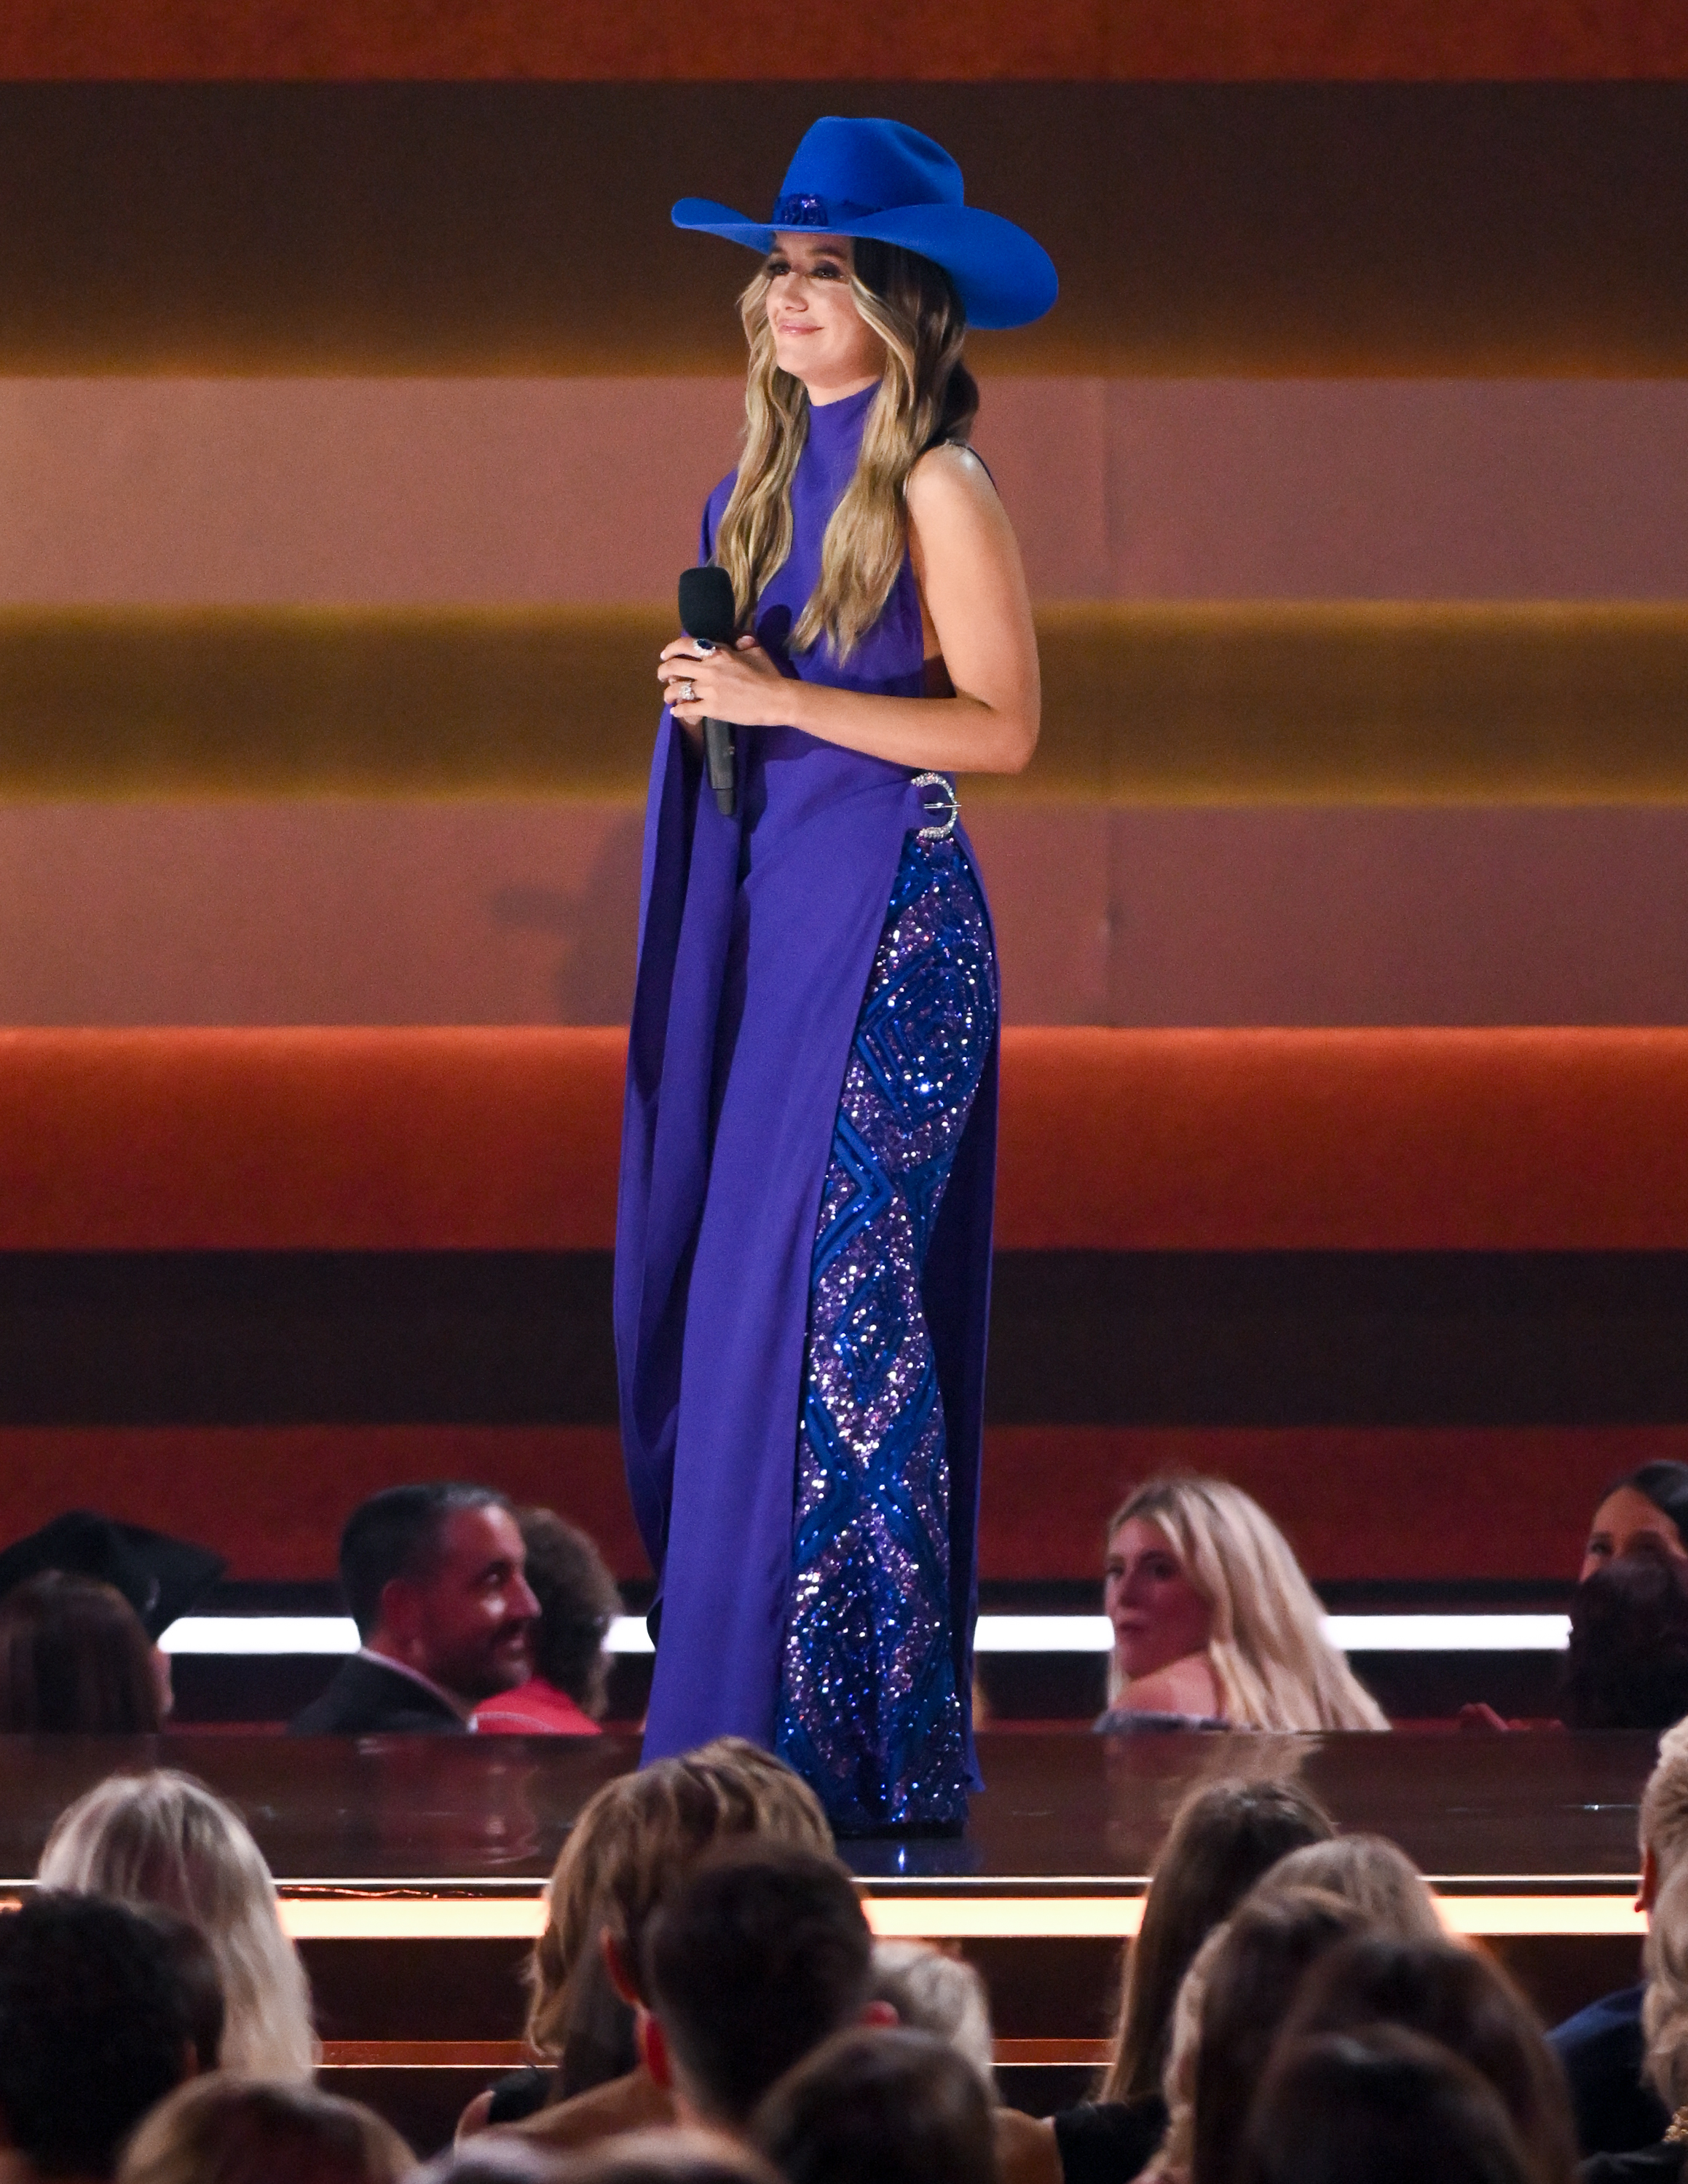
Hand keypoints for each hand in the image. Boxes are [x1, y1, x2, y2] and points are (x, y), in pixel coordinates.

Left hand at [657, 634, 791, 728]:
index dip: (671, 649)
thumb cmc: (768, 675)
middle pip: (674, 667)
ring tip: (668, 698)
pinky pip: (687, 709)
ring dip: (668, 693)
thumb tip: (738, 640)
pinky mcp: (711, 709)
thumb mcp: (756, 652)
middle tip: (662, 676)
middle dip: (663, 671)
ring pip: (676, 689)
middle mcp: (708, 669)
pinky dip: (679, 711)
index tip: (666, 655)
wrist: (775, 699)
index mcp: (718, 653)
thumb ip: (743, 643)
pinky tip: (677, 712)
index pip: (686, 645)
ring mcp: (708, 690)